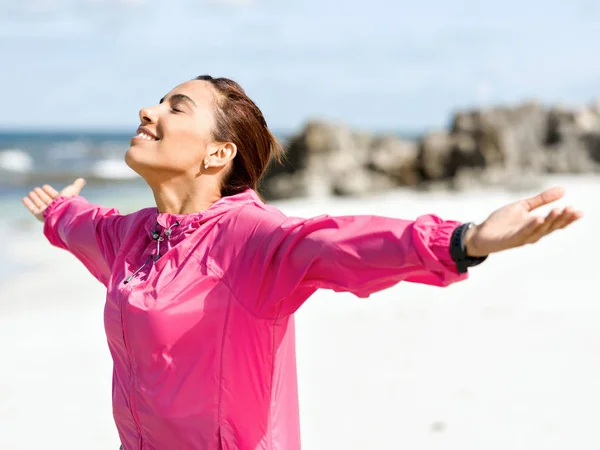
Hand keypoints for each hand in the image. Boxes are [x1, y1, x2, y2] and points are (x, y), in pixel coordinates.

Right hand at [22, 178, 86, 221]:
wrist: (63, 212)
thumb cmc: (68, 200)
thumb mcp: (73, 190)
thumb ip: (77, 185)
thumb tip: (82, 180)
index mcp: (62, 201)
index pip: (54, 195)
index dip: (50, 191)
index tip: (45, 186)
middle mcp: (54, 207)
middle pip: (46, 199)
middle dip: (42, 194)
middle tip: (36, 188)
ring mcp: (47, 211)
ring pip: (40, 203)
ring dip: (35, 198)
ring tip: (31, 192)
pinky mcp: (40, 215)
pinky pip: (33, 209)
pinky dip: (28, 204)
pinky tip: (24, 198)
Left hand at [464, 186, 582, 256]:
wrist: (480, 233)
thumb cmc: (502, 222)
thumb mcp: (523, 206)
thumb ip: (541, 200)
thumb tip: (563, 190)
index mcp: (536, 226)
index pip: (555, 223)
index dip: (567, 218)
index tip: (578, 211)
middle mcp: (532, 233)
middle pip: (550, 227)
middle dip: (561, 218)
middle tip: (572, 209)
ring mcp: (521, 238)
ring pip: (539, 230)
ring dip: (549, 220)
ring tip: (558, 210)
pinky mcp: (510, 239)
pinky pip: (523, 233)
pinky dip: (531, 226)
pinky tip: (538, 218)